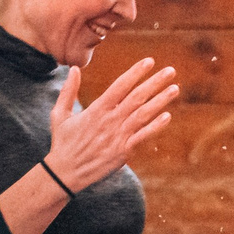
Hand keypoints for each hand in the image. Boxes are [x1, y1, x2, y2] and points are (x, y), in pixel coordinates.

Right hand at [43, 57, 178, 191]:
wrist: (65, 173)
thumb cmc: (63, 142)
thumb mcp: (59, 114)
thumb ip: (68, 91)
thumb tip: (74, 69)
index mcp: (97, 109)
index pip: (120, 86)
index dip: (136, 73)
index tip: (149, 61)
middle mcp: (110, 120)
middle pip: (137, 97)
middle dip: (155, 82)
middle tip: (170, 70)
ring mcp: (118, 136)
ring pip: (143, 114)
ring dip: (160, 101)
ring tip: (174, 88)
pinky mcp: (123, 152)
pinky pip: (142, 136)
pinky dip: (155, 126)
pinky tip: (167, 116)